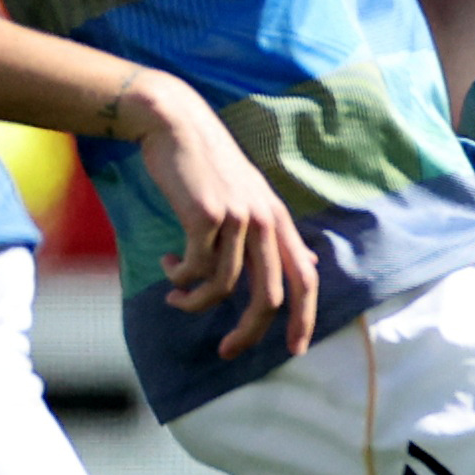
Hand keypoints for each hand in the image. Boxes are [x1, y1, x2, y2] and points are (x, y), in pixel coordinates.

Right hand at [104, 67, 319, 360]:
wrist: (175, 123)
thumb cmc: (208, 164)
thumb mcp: (253, 196)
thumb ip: (278, 233)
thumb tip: (310, 266)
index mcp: (278, 220)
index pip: (305, 279)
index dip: (305, 319)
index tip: (293, 352)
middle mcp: (265, 221)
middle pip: (268, 297)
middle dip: (247, 333)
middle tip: (225, 351)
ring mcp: (237, 218)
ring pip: (222, 288)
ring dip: (194, 301)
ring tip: (175, 295)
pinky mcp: (205, 216)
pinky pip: (193, 269)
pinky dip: (177, 277)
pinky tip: (165, 265)